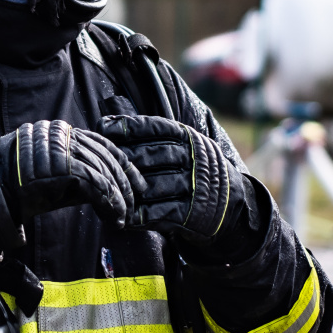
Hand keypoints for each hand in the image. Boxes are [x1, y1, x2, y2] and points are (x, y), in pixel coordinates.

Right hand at [0, 120, 144, 226]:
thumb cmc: (19, 187)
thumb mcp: (52, 174)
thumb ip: (78, 172)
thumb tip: (109, 185)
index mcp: (61, 132)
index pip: (102, 144)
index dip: (123, 163)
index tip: (135, 181)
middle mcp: (64, 136)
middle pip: (106, 158)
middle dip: (124, 183)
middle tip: (133, 203)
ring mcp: (63, 151)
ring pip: (105, 174)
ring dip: (118, 199)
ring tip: (122, 217)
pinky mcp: (64, 169)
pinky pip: (98, 187)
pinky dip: (110, 205)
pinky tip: (114, 219)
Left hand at [99, 115, 243, 246]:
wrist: (232, 203)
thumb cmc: (194, 170)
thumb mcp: (185, 145)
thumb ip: (154, 136)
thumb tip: (111, 118)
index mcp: (189, 138)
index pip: (157, 127)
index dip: (129, 127)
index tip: (104, 127)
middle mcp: (194, 159)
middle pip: (153, 155)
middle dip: (124, 156)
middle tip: (100, 158)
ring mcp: (194, 186)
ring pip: (155, 184)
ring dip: (129, 187)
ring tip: (107, 186)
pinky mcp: (193, 212)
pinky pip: (162, 212)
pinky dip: (142, 214)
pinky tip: (124, 214)